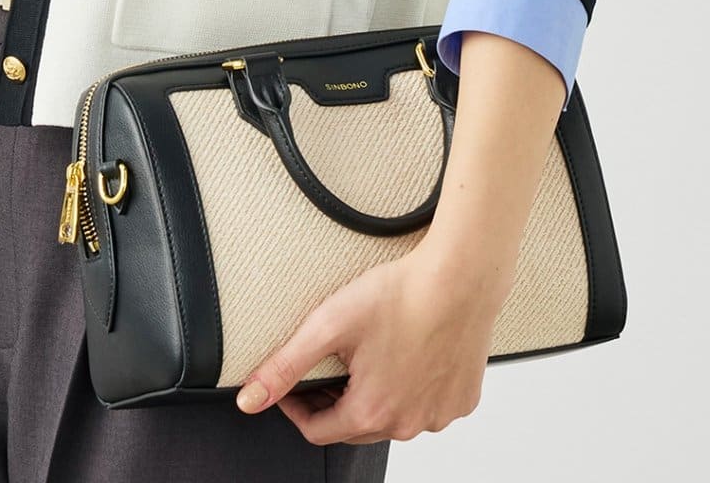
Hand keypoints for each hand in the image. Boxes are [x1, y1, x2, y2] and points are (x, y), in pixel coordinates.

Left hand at [233, 239, 506, 445]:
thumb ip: (285, 366)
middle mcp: (407, 425)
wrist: (459, 277)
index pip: (317, 431)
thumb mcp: (329, 325)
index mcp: (370, 412)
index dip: (297, 406)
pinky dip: (413, 389)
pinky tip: (407, 356)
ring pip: (394, 417)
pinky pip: (428, 405)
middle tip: (330, 363)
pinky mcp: (462, 400)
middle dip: (335, 400)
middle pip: (355, 425)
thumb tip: (248, 401)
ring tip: (369, 355)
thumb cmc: (399, 295)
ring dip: (376, 396)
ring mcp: (438, 415)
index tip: (293, 382)